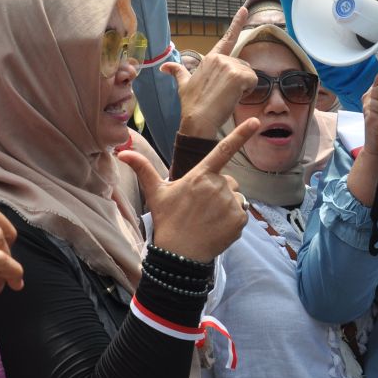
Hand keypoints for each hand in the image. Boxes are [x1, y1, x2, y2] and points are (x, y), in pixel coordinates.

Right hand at [119, 119, 260, 262]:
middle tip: (201, 208)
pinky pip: (242, 214)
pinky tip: (216, 228)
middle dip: (219, 191)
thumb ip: (143, 169)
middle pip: (228, 181)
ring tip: (208, 219)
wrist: (179, 255)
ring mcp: (230, 203)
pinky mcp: (239, 219)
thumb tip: (122, 152)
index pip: (223, 150)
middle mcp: (218, 186)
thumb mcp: (155, 193)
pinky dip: (233, 221)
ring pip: (236, 197)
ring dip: (226, 206)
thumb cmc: (167, 221)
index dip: (240, 134)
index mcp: (200, 175)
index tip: (255, 121)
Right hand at [163, 5, 257, 137]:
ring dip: (243, 87)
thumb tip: (164, 66)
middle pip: (243, 66)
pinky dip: (248, 91)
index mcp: (211, 58)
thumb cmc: (192, 104)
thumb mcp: (183, 85)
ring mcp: (230, 66)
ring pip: (249, 75)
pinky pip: (253, 82)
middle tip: (224, 94)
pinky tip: (234, 97)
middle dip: (239, 80)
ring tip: (227, 96)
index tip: (245, 9)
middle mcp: (220, 58)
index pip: (227, 38)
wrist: (197, 119)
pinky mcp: (239, 76)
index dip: (237, 22)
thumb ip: (177, 72)